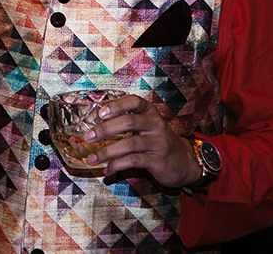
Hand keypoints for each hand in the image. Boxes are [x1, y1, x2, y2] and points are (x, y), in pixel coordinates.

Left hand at [81, 95, 202, 187]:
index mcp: (150, 112)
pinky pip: (134, 161)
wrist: (185, 162)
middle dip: (105, 129)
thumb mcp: (147, 127)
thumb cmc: (158, 141)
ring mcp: (158, 142)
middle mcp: (156, 124)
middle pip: (129, 122)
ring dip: (107, 151)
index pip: (134, 102)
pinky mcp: (158, 161)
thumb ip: (127, 123)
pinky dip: (117, 165)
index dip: (117, 105)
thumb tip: (95, 128)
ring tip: (92, 158)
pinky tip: (107, 170)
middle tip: (88, 137)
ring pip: (129, 144)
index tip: (100, 112)